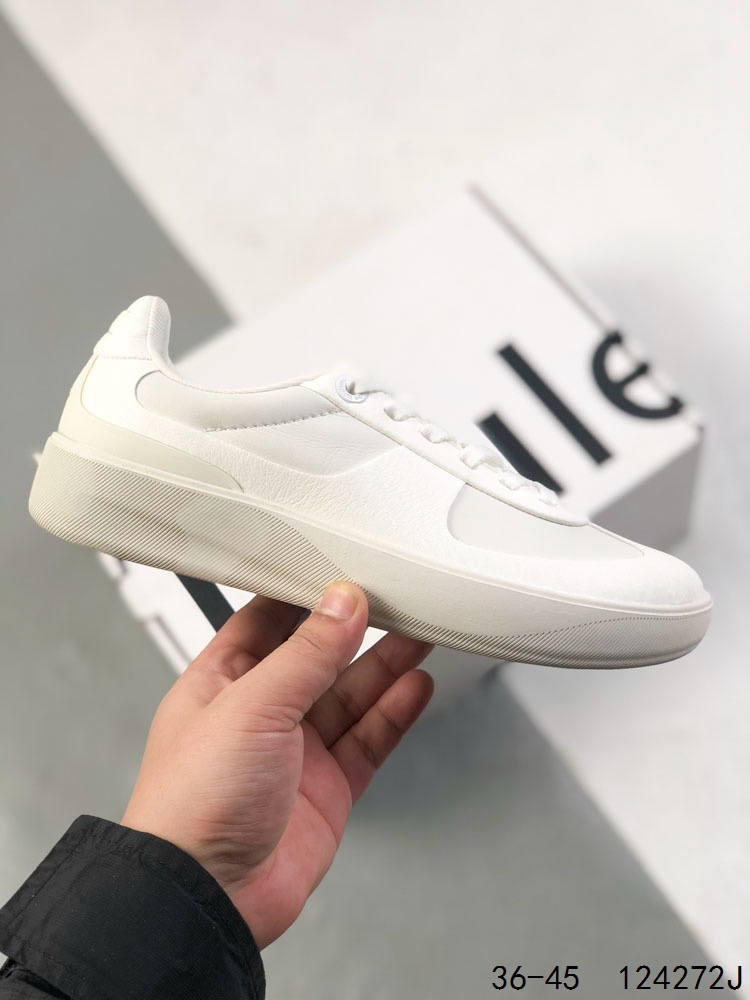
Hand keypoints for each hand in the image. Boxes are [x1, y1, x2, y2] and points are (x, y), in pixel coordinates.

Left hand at [121, 581, 433, 947]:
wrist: (207, 898)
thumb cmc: (192, 804)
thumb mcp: (251, 706)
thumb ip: (305, 653)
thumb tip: (342, 602)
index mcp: (223, 681)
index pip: (268, 620)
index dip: (307, 594)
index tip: (345, 570)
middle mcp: (260, 714)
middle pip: (319, 657)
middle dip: (357, 629)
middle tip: (398, 600)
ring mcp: (296, 752)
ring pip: (351, 696)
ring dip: (386, 665)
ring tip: (421, 634)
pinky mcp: (328, 788)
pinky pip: (368, 740)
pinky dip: (394, 713)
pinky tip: (415, 687)